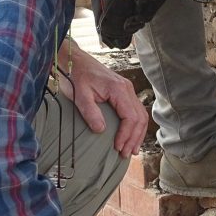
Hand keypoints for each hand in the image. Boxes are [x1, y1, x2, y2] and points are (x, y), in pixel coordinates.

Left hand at [58, 41, 147, 156]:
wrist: (75, 61)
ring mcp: (127, 90)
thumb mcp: (80, 95)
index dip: (126, 135)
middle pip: (140, 118)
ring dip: (137, 134)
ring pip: (141, 115)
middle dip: (134, 138)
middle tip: (126, 154)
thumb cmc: (76, 76)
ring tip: (132, 149)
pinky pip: (136, 111)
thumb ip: (91, 113)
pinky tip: (132, 135)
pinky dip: (135, 125)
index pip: (130, 117)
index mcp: (119, 89)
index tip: (118, 147)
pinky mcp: (124, 92)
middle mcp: (127, 89)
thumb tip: (101, 130)